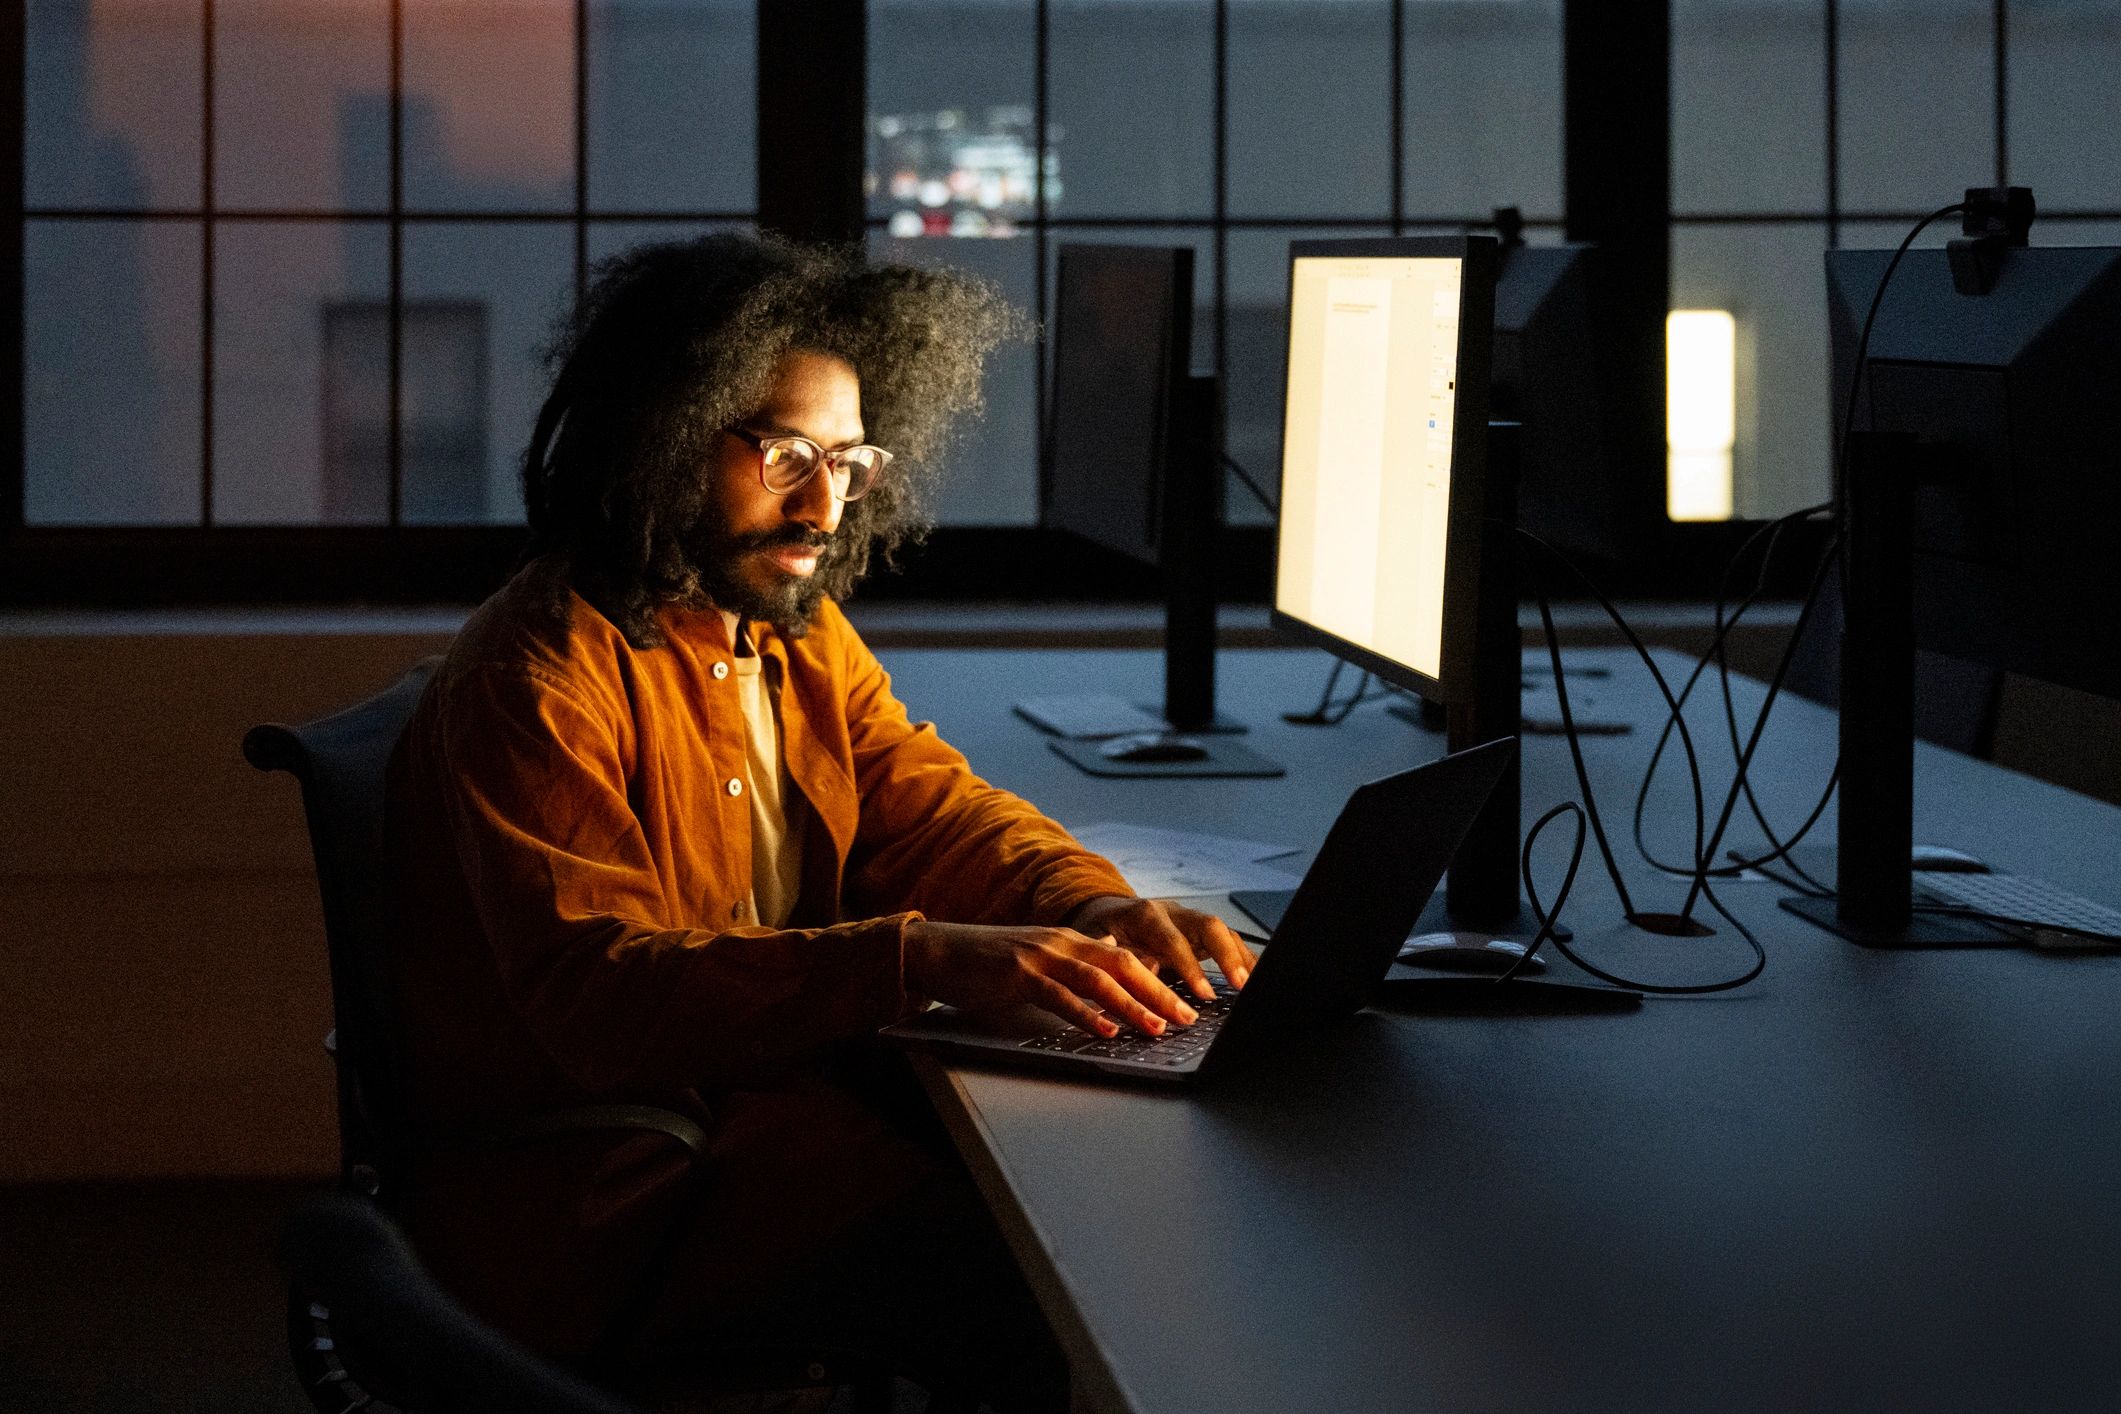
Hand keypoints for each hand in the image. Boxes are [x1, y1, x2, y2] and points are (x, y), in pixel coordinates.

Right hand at [904, 919, 1198, 1037]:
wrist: (939, 950)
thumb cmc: (987, 960)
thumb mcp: (1038, 956)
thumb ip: (1072, 961)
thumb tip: (1107, 962)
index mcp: (1069, 938)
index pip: (1125, 957)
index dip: (1158, 979)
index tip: (1184, 1002)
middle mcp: (1060, 942)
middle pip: (1122, 964)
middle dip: (1158, 992)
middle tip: (1186, 1018)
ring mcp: (1040, 956)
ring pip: (1097, 979)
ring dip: (1132, 1005)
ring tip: (1156, 1027)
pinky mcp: (1017, 974)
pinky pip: (1059, 996)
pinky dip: (1086, 1015)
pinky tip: (1105, 1031)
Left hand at [1062, 895, 1257, 1003]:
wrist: (1104, 912)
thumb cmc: (1100, 931)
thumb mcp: (1096, 942)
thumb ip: (1118, 955)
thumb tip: (1147, 970)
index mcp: (1145, 914)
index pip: (1174, 939)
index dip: (1191, 967)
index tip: (1204, 993)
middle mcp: (1173, 912)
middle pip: (1209, 925)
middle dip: (1227, 956)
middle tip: (1240, 985)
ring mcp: (1189, 920)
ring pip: (1223, 931)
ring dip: (1240, 958)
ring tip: (1253, 986)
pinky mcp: (1199, 933)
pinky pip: (1226, 941)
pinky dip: (1241, 958)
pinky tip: (1253, 978)